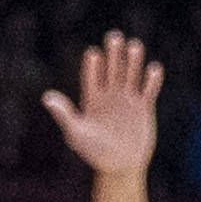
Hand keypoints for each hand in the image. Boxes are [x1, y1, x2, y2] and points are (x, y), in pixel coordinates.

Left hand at [46, 31, 163, 176]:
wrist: (119, 165)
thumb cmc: (93, 151)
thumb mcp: (76, 131)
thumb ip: (64, 113)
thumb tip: (46, 97)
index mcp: (91, 98)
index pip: (92, 75)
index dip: (93, 65)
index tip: (93, 53)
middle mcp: (110, 95)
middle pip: (112, 69)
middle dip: (113, 53)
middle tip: (114, 36)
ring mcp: (127, 100)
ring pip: (130, 75)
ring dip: (133, 61)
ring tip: (134, 44)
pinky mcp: (143, 108)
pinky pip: (148, 90)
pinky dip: (152, 80)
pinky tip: (154, 68)